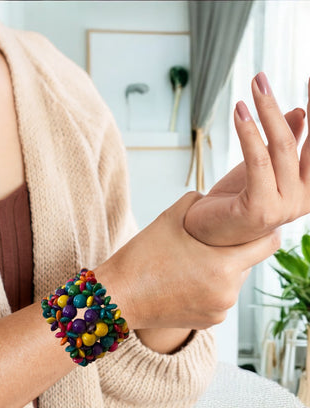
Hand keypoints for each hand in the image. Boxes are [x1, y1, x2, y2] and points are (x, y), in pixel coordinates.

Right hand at [96, 191, 280, 330]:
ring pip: (233, 281)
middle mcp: (227, 292)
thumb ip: (196, 201)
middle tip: (209, 241)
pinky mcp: (209, 322)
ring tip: (193, 261)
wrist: (118, 296)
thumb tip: (211, 199)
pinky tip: (187, 279)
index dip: (264, 230)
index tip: (253, 223)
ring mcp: (219, 310)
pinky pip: (221, 297)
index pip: (268, 244)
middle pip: (248, 262)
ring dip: (222, 269)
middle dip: (234, 250)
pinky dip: (211, 287)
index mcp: (222, 266)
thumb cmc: (141, 257)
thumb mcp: (168, 218)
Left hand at [184, 73, 308, 245]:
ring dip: (267, 111)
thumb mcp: (261, 168)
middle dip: (300, 103)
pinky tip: (240, 111)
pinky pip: (258, 161)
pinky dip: (249, 133)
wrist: (206, 232)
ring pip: (282, 147)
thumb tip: (300, 112)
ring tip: (255, 85)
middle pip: (305, 141)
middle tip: (272, 77)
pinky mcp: (260, 209)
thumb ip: (283, 144)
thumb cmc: (234, 201)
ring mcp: (284, 207)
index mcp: (308, 188)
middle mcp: (303, 199)